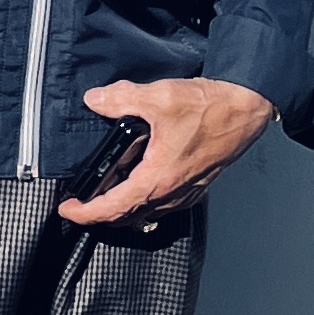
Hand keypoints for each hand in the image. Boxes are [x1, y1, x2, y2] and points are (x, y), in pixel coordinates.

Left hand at [58, 77, 275, 227]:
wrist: (245, 109)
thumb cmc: (209, 108)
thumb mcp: (158, 97)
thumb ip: (122, 99)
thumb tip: (95, 100)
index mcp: (158, 178)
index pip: (114, 208)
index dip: (86, 213)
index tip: (68, 209)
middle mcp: (173, 192)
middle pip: (128, 217)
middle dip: (100, 214)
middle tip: (81, 203)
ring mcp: (186, 191)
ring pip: (147, 212)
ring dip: (123, 209)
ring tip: (104, 194)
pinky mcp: (196, 185)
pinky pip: (164, 204)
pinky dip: (144, 200)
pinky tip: (139, 182)